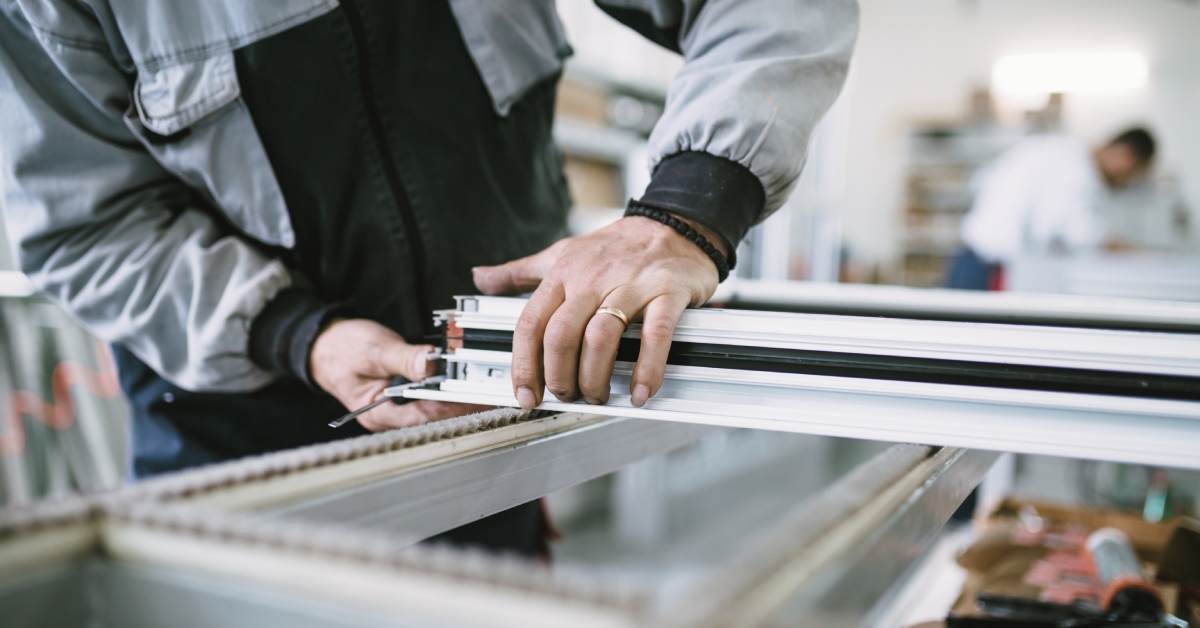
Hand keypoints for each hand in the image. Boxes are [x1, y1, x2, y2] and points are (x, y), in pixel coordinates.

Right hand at [310, 319, 488, 430]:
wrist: (325, 344)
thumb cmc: (341, 349)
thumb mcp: (374, 349)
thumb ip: (404, 359)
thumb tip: (430, 365)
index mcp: (377, 413)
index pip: (422, 416)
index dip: (450, 405)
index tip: (473, 394)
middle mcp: (388, 417)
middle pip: (432, 417)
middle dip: (459, 404)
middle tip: (486, 391)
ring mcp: (396, 409)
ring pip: (433, 409)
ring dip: (456, 397)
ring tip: (480, 387)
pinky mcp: (403, 397)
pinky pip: (429, 397)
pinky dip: (445, 389)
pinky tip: (461, 381)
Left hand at [472, 215, 726, 408]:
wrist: (674, 224)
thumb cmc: (617, 246)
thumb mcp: (562, 253)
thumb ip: (520, 272)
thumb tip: (480, 278)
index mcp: (564, 273)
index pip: (531, 323)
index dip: (523, 364)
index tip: (525, 393)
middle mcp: (593, 278)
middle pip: (561, 335)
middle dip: (559, 376)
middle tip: (567, 396)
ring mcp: (631, 285)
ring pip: (601, 338)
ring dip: (595, 377)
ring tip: (599, 395)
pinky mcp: (667, 292)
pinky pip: (655, 336)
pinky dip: (647, 369)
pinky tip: (642, 392)